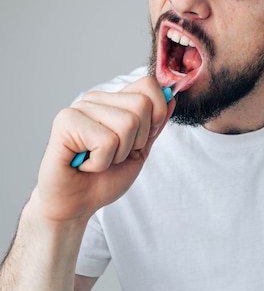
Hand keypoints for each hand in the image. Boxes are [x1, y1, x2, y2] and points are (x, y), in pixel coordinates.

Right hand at [34, 77, 174, 223]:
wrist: (75, 205)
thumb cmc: (103, 178)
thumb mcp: (139, 151)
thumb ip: (155, 125)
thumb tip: (170, 97)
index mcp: (114, 101)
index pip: (148, 85)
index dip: (157, 113)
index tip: (141, 140)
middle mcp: (96, 99)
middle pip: (142, 105)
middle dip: (137, 141)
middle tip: (114, 154)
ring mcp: (80, 107)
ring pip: (127, 123)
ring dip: (117, 154)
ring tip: (98, 160)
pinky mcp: (65, 122)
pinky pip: (106, 141)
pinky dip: (100, 162)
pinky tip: (85, 164)